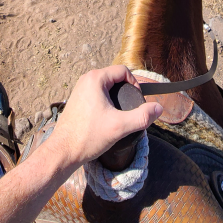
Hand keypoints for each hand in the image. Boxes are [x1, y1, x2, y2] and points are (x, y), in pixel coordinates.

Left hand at [47, 65, 162, 169]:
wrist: (63, 151)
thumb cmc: (88, 137)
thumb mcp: (120, 126)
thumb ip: (141, 116)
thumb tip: (158, 108)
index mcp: (95, 79)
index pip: (123, 71)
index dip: (135, 84)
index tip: (138, 101)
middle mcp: (86, 80)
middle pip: (115, 78)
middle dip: (126, 91)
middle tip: (131, 109)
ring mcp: (80, 89)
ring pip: (106, 87)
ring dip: (116, 97)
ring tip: (122, 115)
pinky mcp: (77, 100)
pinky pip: (97, 94)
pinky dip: (106, 102)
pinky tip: (109, 118)